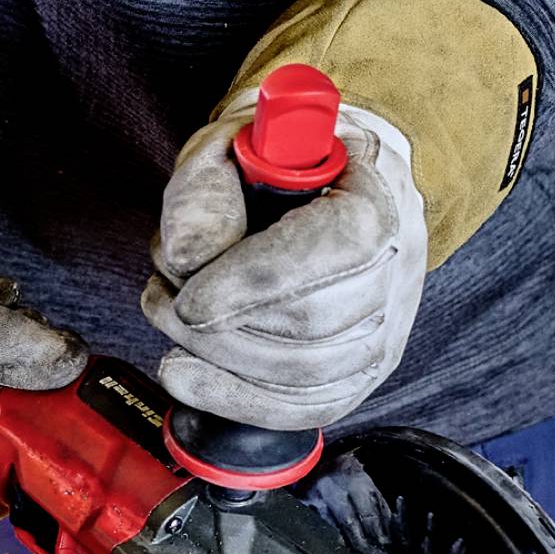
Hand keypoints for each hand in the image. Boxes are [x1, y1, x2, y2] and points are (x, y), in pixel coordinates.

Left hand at [142, 103, 427, 428]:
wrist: (336, 191)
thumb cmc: (285, 168)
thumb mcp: (236, 145)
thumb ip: (206, 186)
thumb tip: (187, 256)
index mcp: (376, 206)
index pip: (332, 255)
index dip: (253, 284)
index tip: (189, 299)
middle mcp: (393, 277)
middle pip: (311, 325)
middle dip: (219, 325)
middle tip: (162, 298)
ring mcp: (382, 335)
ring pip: (300, 374)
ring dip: (216, 356)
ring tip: (171, 316)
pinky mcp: (357, 377)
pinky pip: (300, 408)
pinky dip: (232, 398)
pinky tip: (185, 375)